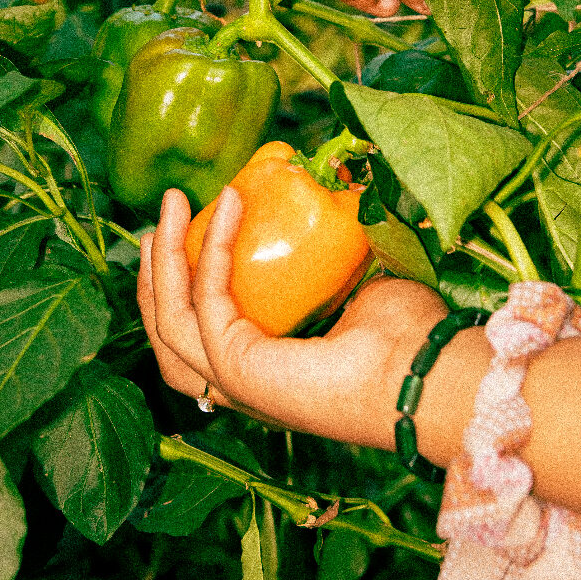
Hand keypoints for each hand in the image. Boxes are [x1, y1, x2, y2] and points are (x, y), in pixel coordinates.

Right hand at [136, 186, 448, 449]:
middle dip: (155, 275)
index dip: (181, 288)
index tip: (184, 231)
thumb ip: (331, 255)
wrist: (424, 369)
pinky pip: (208, 301)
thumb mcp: (356, 281)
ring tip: (169, 207)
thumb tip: (335, 193)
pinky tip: (228, 204)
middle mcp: (244, 386)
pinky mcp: (238, 368)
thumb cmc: (406, 335)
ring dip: (162, 260)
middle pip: (169, 336)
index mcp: (268, 371)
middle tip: (158, 220)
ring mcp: (236, 384)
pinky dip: (211, 248)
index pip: (200, 337)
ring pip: (170, 323)